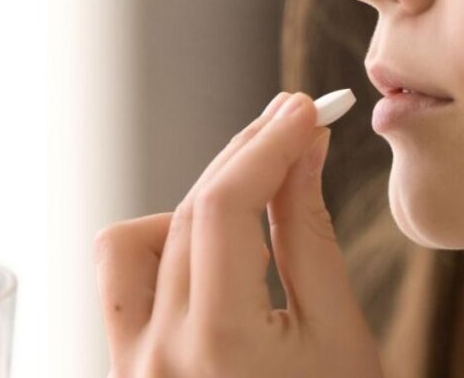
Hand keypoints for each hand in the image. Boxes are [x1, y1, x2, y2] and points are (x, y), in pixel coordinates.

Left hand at [94, 92, 382, 377]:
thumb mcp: (339, 330)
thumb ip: (309, 232)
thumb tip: (302, 152)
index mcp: (220, 347)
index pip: (225, 208)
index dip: (267, 145)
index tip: (302, 111)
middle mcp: (158, 356)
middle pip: (188, 211)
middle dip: (246, 157)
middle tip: (294, 125)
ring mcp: (133, 365)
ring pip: (141, 239)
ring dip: (199, 201)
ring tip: (257, 196)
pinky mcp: (128, 367)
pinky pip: (124, 281)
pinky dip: (165, 244)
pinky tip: (214, 246)